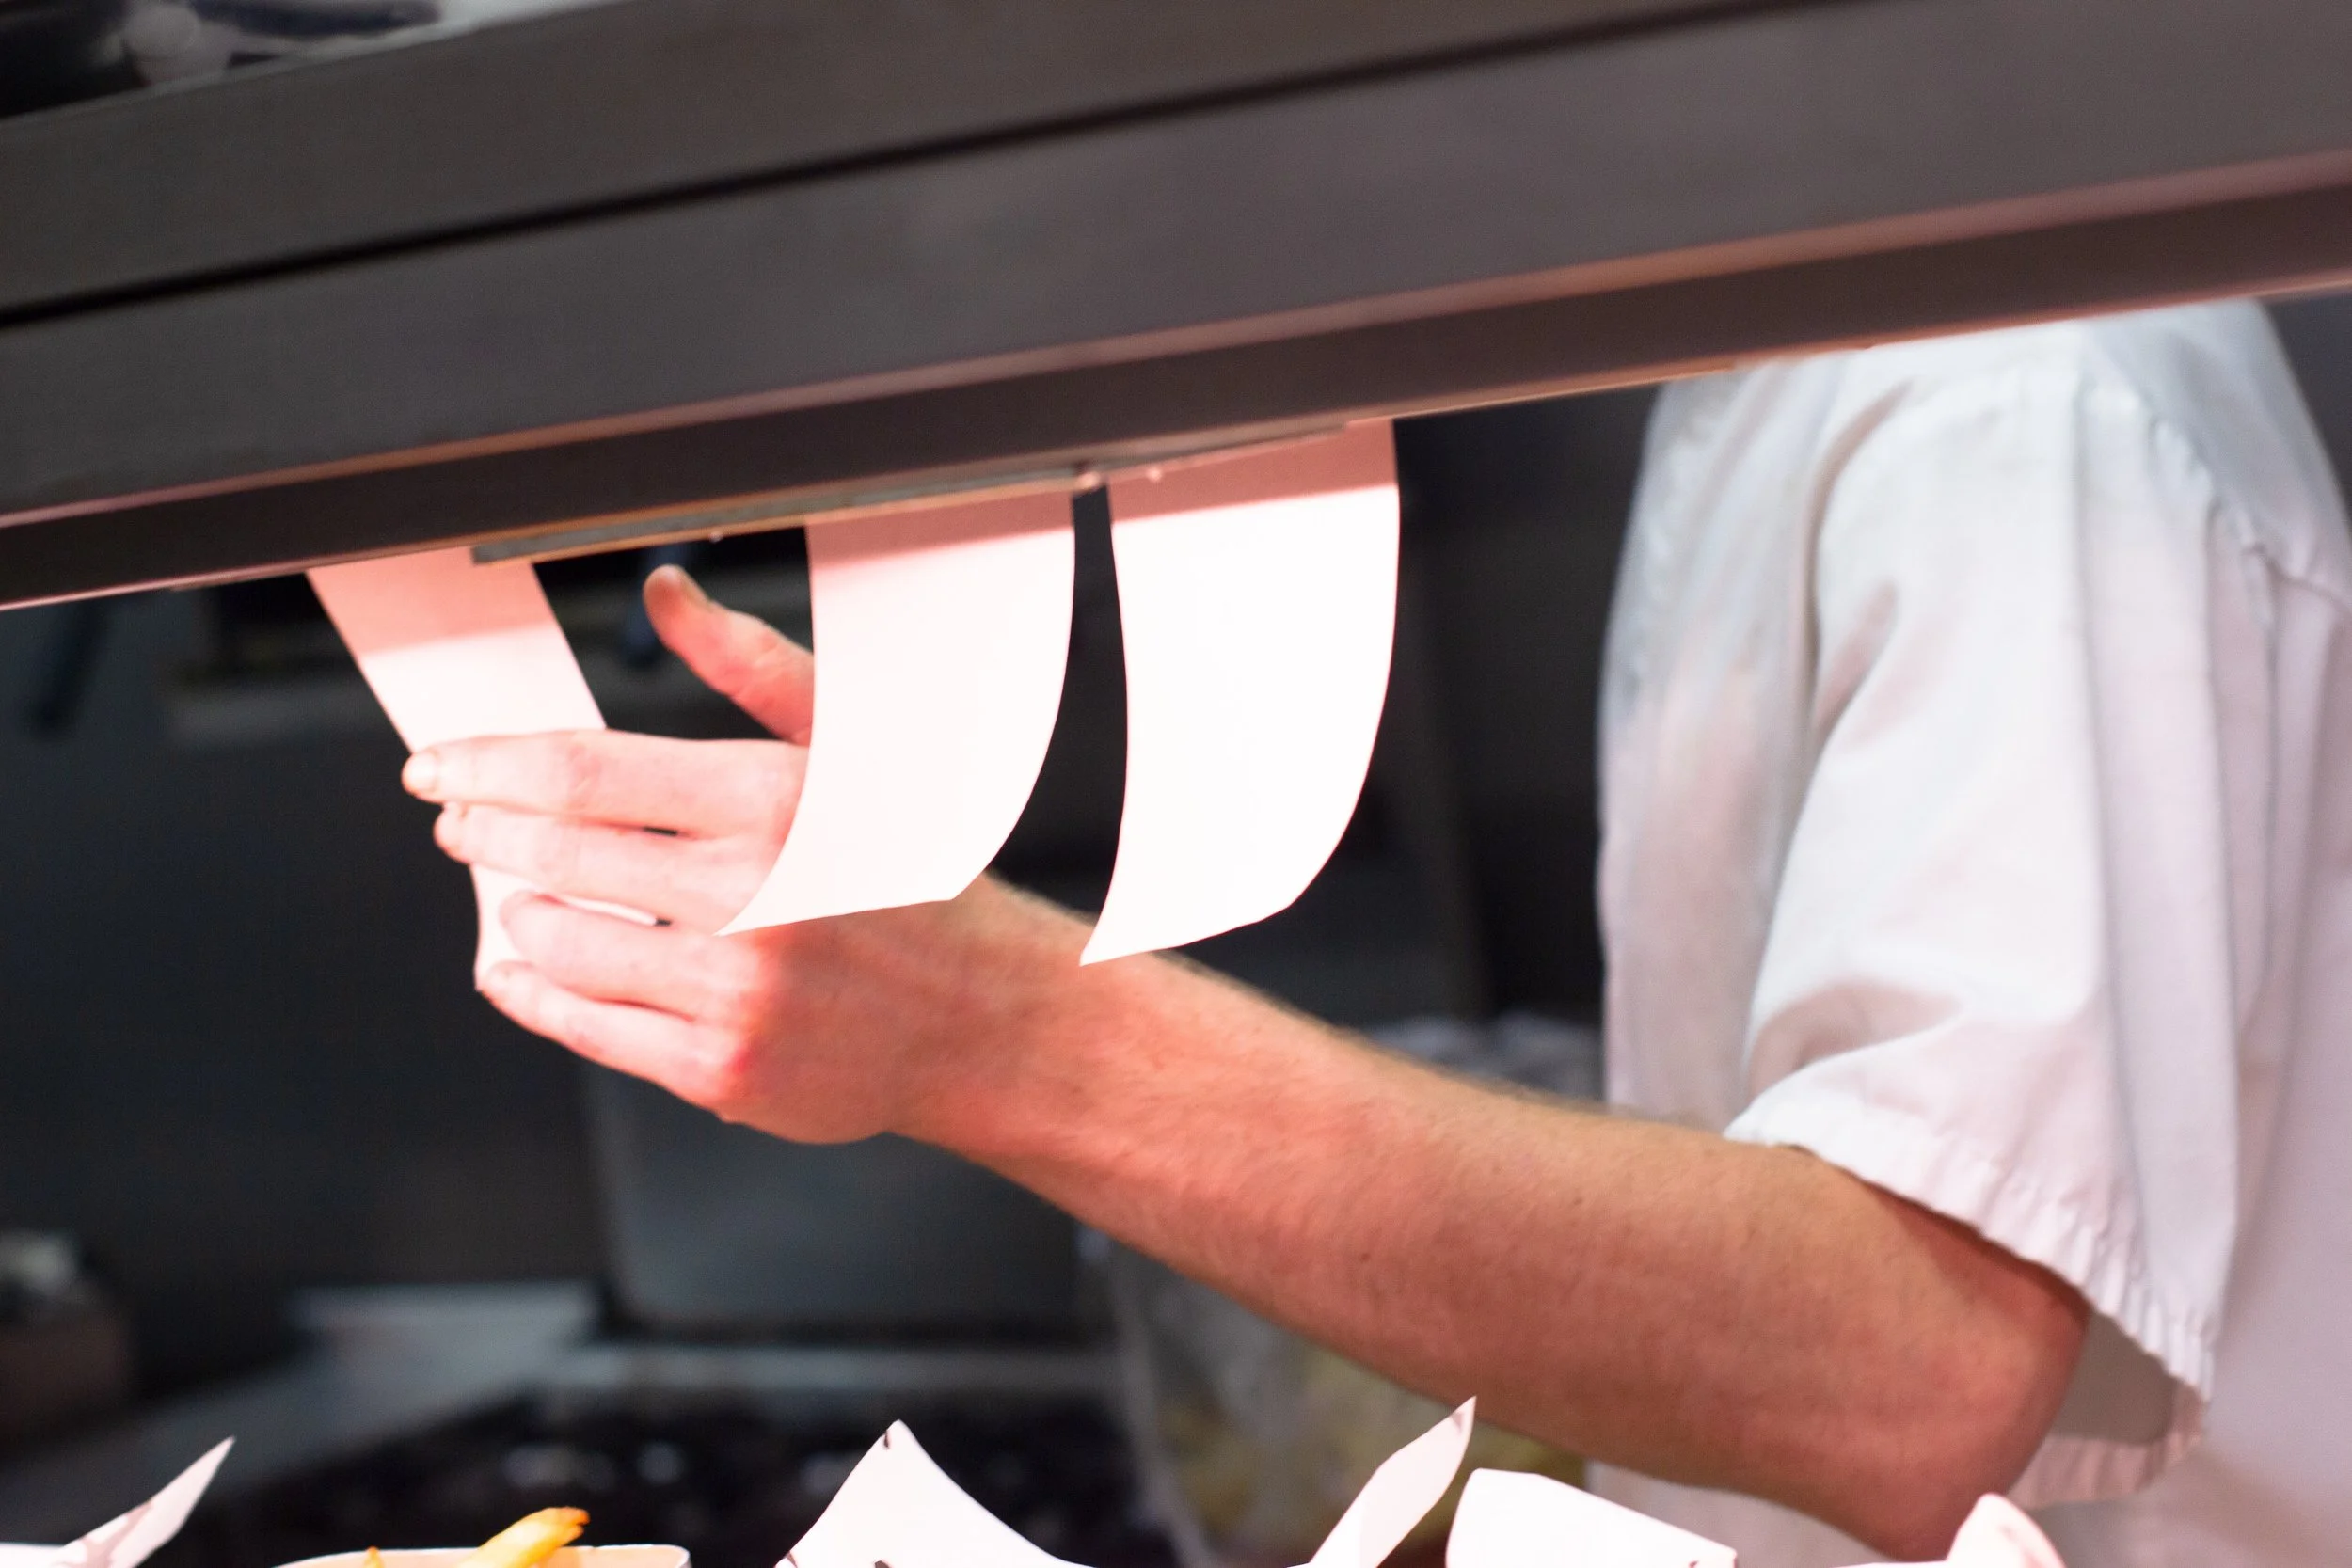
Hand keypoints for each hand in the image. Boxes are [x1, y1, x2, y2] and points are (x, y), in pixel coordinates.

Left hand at [402, 565, 1084, 1142]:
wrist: (980, 1016)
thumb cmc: (912, 877)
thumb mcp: (851, 752)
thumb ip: (751, 667)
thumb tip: (665, 593)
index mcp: (776, 801)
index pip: (584, 772)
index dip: (490, 766)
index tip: (441, 767)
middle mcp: (753, 896)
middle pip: (556, 855)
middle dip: (483, 834)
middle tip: (462, 826)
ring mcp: (733, 992)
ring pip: (558, 944)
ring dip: (516, 915)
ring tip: (519, 898)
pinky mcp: (721, 1069)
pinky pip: (584, 1028)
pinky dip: (531, 994)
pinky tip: (517, 970)